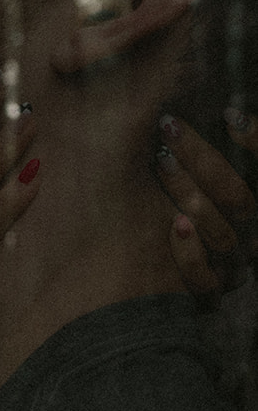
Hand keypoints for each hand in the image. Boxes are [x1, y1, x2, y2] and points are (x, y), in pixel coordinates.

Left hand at [157, 112, 257, 298]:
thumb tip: (216, 116)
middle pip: (239, 199)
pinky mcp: (209, 294)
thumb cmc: (194, 223)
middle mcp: (251, 236)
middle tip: (169, 126)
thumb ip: (216, 161)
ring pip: (222, 234)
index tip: (228, 115)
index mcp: (254, 210)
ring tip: (162, 159)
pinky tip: (177, 225)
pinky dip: (191, 255)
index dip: (257, 145)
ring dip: (190, 194)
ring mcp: (233, 267)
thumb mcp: (207, 190)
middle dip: (204, 159)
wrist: (189, 295)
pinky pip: (204, 282)